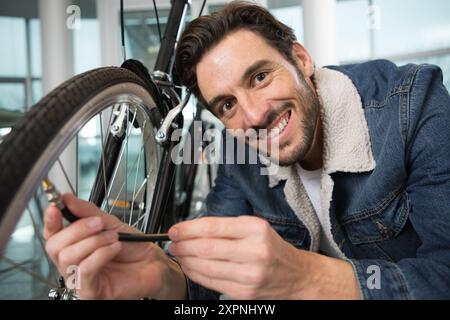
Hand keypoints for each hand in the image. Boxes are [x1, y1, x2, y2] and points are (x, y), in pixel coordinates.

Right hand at [44, 193, 185, 299]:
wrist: (153, 263)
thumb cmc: (133, 247)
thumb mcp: (110, 223)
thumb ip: (87, 212)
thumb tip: (67, 198)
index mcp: (74, 245)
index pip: (51, 234)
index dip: (50, 220)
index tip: (56, 206)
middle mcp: (72, 263)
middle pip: (54, 246)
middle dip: (77, 230)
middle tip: (99, 224)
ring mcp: (79, 279)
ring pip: (68, 257)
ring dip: (94, 242)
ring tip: (113, 237)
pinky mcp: (89, 292)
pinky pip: (85, 270)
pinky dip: (101, 254)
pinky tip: (115, 248)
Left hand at [168, 215, 360, 298]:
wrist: (297, 276)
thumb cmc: (273, 249)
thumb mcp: (255, 228)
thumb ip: (226, 227)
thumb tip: (192, 229)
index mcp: (255, 229)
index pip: (212, 227)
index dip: (188, 229)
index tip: (175, 230)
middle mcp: (254, 251)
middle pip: (206, 248)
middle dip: (183, 245)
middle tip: (173, 243)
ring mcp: (250, 275)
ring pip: (206, 267)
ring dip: (186, 261)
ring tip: (179, 254)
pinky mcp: (245, 293)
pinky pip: (212, 283)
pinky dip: (196, 274)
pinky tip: (191, 267)